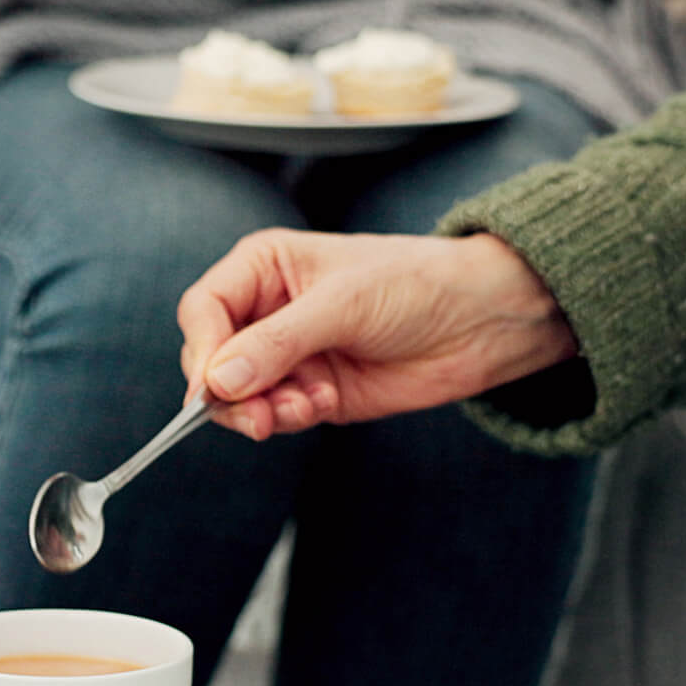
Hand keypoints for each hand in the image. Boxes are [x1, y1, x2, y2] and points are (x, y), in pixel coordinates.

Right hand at [175, 230, 578, 440]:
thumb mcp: (343, 304)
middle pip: (212, 358)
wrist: (483, 321)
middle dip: (230, 390)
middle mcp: (265, 311)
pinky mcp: (309, 391)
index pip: (205, 310)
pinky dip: (289, 417)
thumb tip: (218, 381)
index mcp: (262, 268)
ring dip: (262, 410)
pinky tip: (324, 403)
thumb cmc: (416, 284)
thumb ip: (277, 342)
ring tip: (303, 408)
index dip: (203, 348)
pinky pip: (274, 414)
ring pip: (238, 394)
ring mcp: (286, 355)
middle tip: (256, 415)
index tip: (212, 386)